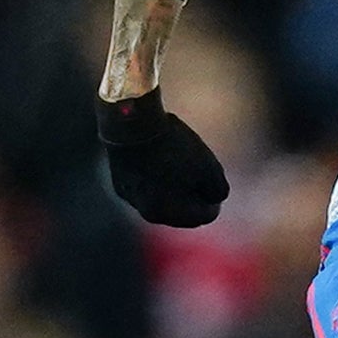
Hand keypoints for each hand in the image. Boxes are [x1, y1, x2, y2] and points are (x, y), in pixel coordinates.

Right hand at [97, 88, 227, 226]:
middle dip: (194, 192)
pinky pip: (145, 185)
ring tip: (177, 156)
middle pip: (183, 209)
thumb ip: (218, 188)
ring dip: (175, 184)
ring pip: (163, 198)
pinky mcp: (119, 182)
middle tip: (198, 166)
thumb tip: (214, 197)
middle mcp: (148, 212)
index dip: (215, 196)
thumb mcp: (209, 167)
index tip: (215, 175)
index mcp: (170, 214)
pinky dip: (156, 175)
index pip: (205, 215)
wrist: (130, 122)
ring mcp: (131, 198)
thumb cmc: (173, 147)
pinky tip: (157, 153)